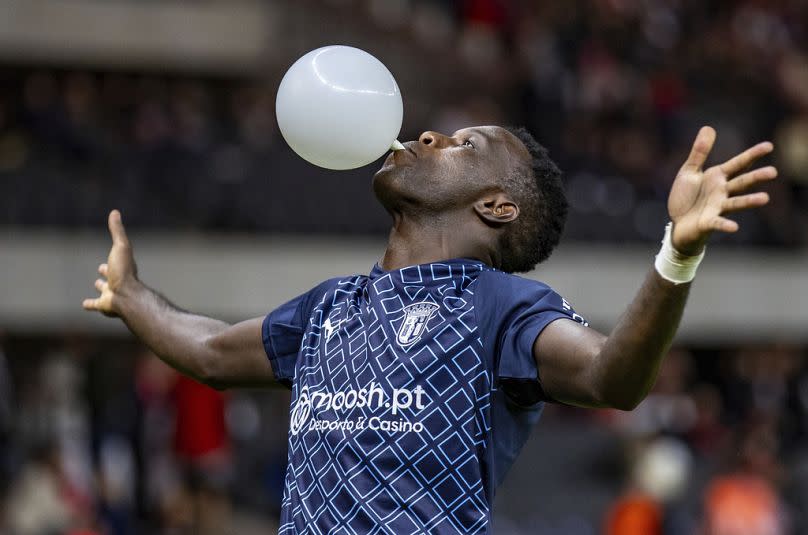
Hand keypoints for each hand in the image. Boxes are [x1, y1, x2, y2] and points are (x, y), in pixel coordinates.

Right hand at [82, 210, 138, 316]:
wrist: (125, 295)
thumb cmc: (124, 270)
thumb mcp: (120, 246)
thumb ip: (117, 231)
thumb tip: (115, 212)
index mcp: (123, 267)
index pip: (118, 259)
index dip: (115, 254)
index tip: (114, 248)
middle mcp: (119, 280)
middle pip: (112, 275)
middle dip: (107, 271)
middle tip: (102, 269)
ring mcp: (112, 293)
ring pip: (105, 289)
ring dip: (101, 287)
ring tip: (97, 284)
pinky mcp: (104, 305)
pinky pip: (96, 304)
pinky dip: (90, 304)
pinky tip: (84, 305)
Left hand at [668, 126, 776, 254]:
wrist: (678, 224)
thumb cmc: (686, 197)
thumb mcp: (689, 171)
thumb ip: (699, 152)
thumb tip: (708, 127)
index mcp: (718, 177)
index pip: (738, 164)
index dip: (752, 155)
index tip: (769, 146)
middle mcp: (722, 192)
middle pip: (741, 183)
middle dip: (756, 177)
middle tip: (773, 172)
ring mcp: (716, 208)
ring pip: (735, 203)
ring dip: (749, 201)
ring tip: (765, 198)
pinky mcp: (707, 222)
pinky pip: (717, 223)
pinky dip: (725, 225)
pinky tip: (734, 227)